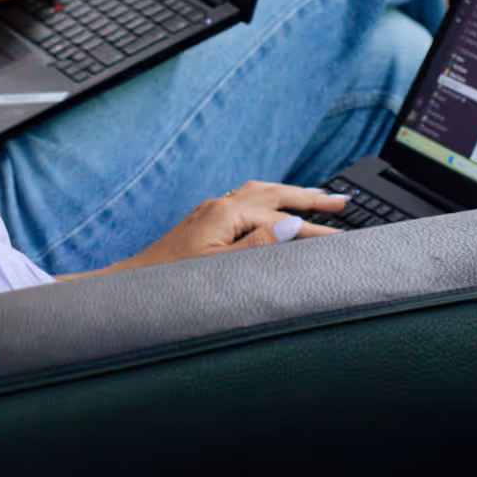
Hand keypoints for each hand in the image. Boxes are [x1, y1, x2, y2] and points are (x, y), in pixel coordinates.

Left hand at [119, 182, 348, 268]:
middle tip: (342, 202)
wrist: (134, 284)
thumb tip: (291, 224)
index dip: (314, 227)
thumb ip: (259, 244)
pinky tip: (273, 206)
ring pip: (260, 192)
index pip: (282, 217)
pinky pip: (246, 199)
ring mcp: (211, 209)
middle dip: (310, 197)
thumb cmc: (172, 282)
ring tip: (316, 197)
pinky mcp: (205, 219)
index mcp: (226, 213)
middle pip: (275, 193)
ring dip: (289, 193)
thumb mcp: (220, 268)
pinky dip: (269, 198)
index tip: (341, 234)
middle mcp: (219, 204)